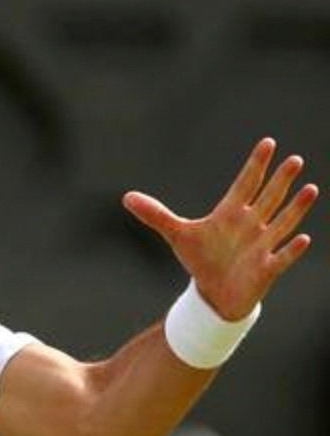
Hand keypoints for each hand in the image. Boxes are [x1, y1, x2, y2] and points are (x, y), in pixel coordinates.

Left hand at [123, 137, 317, 319]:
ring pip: (282, 223)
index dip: (255, 165)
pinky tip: (303, 239)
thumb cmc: (201, 259)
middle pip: (268, 198)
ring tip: (310, 189)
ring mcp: (261, 245)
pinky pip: (282, 257)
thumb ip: (156, 215)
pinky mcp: (266, 268)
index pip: (246, 183)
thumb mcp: (177, 235)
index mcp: (231, 214)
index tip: (268, 143)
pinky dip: (291, 250)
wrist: (213, 293)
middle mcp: (251, 225)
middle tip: (294, 159)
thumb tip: (126, 197)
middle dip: (280, 180)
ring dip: (295, 208)